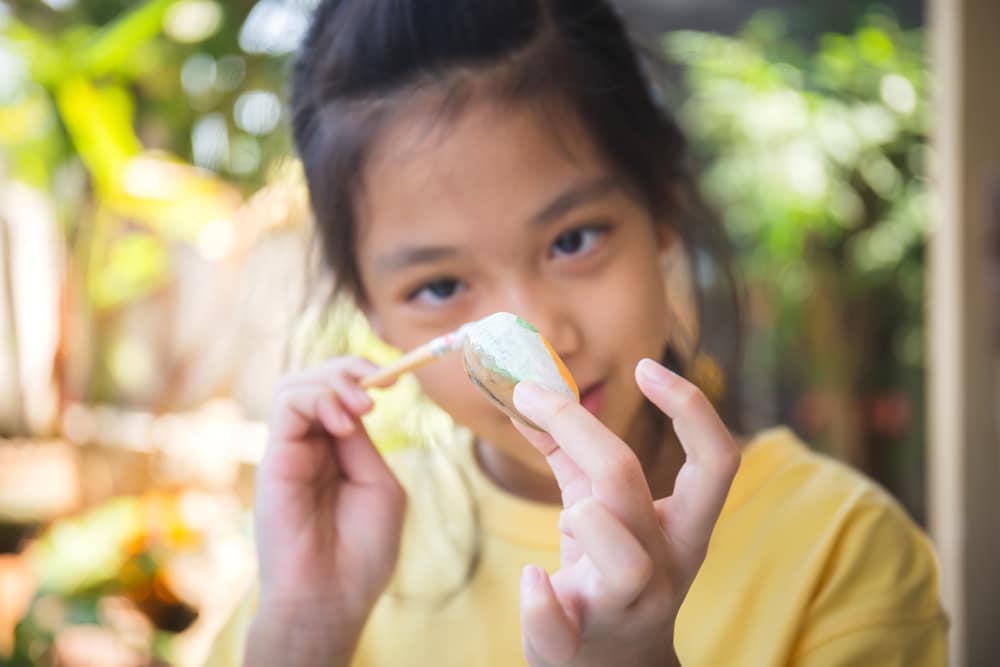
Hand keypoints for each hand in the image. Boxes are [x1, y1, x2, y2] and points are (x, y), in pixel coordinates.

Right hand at [247, 357, 405, 666]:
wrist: (331, 596)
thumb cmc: (360, 551)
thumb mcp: (378, 486)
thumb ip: (363, 445)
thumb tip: (355, 407)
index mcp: (336, 451)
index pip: (340, 393)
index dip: (364, 375)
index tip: (396, 377)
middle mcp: (308, 446)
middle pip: (315, 379)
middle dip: (350, 369)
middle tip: (380, 383)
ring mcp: (289, 451)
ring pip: (296, 384)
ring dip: (335, 382)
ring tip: (362, 407)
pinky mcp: (273, 459)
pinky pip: (287, 405)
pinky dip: (319, 399)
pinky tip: (344, 423)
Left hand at [511, 358, 739, 666]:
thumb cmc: (608, 572)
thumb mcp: (600, 508)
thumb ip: (571, 454)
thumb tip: (530, 392)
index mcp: (683, 529)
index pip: (715, 462)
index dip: (690, 409)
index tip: (647, 366)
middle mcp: (664, 567)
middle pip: (632, 487)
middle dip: (581, 430)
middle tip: (531, 394)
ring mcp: (622, 608)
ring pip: (624, 561)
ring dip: (586, 518)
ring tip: (566, 515)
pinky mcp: (576, 643)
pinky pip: (560, 624)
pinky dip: (540, 601)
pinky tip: (534, 581)